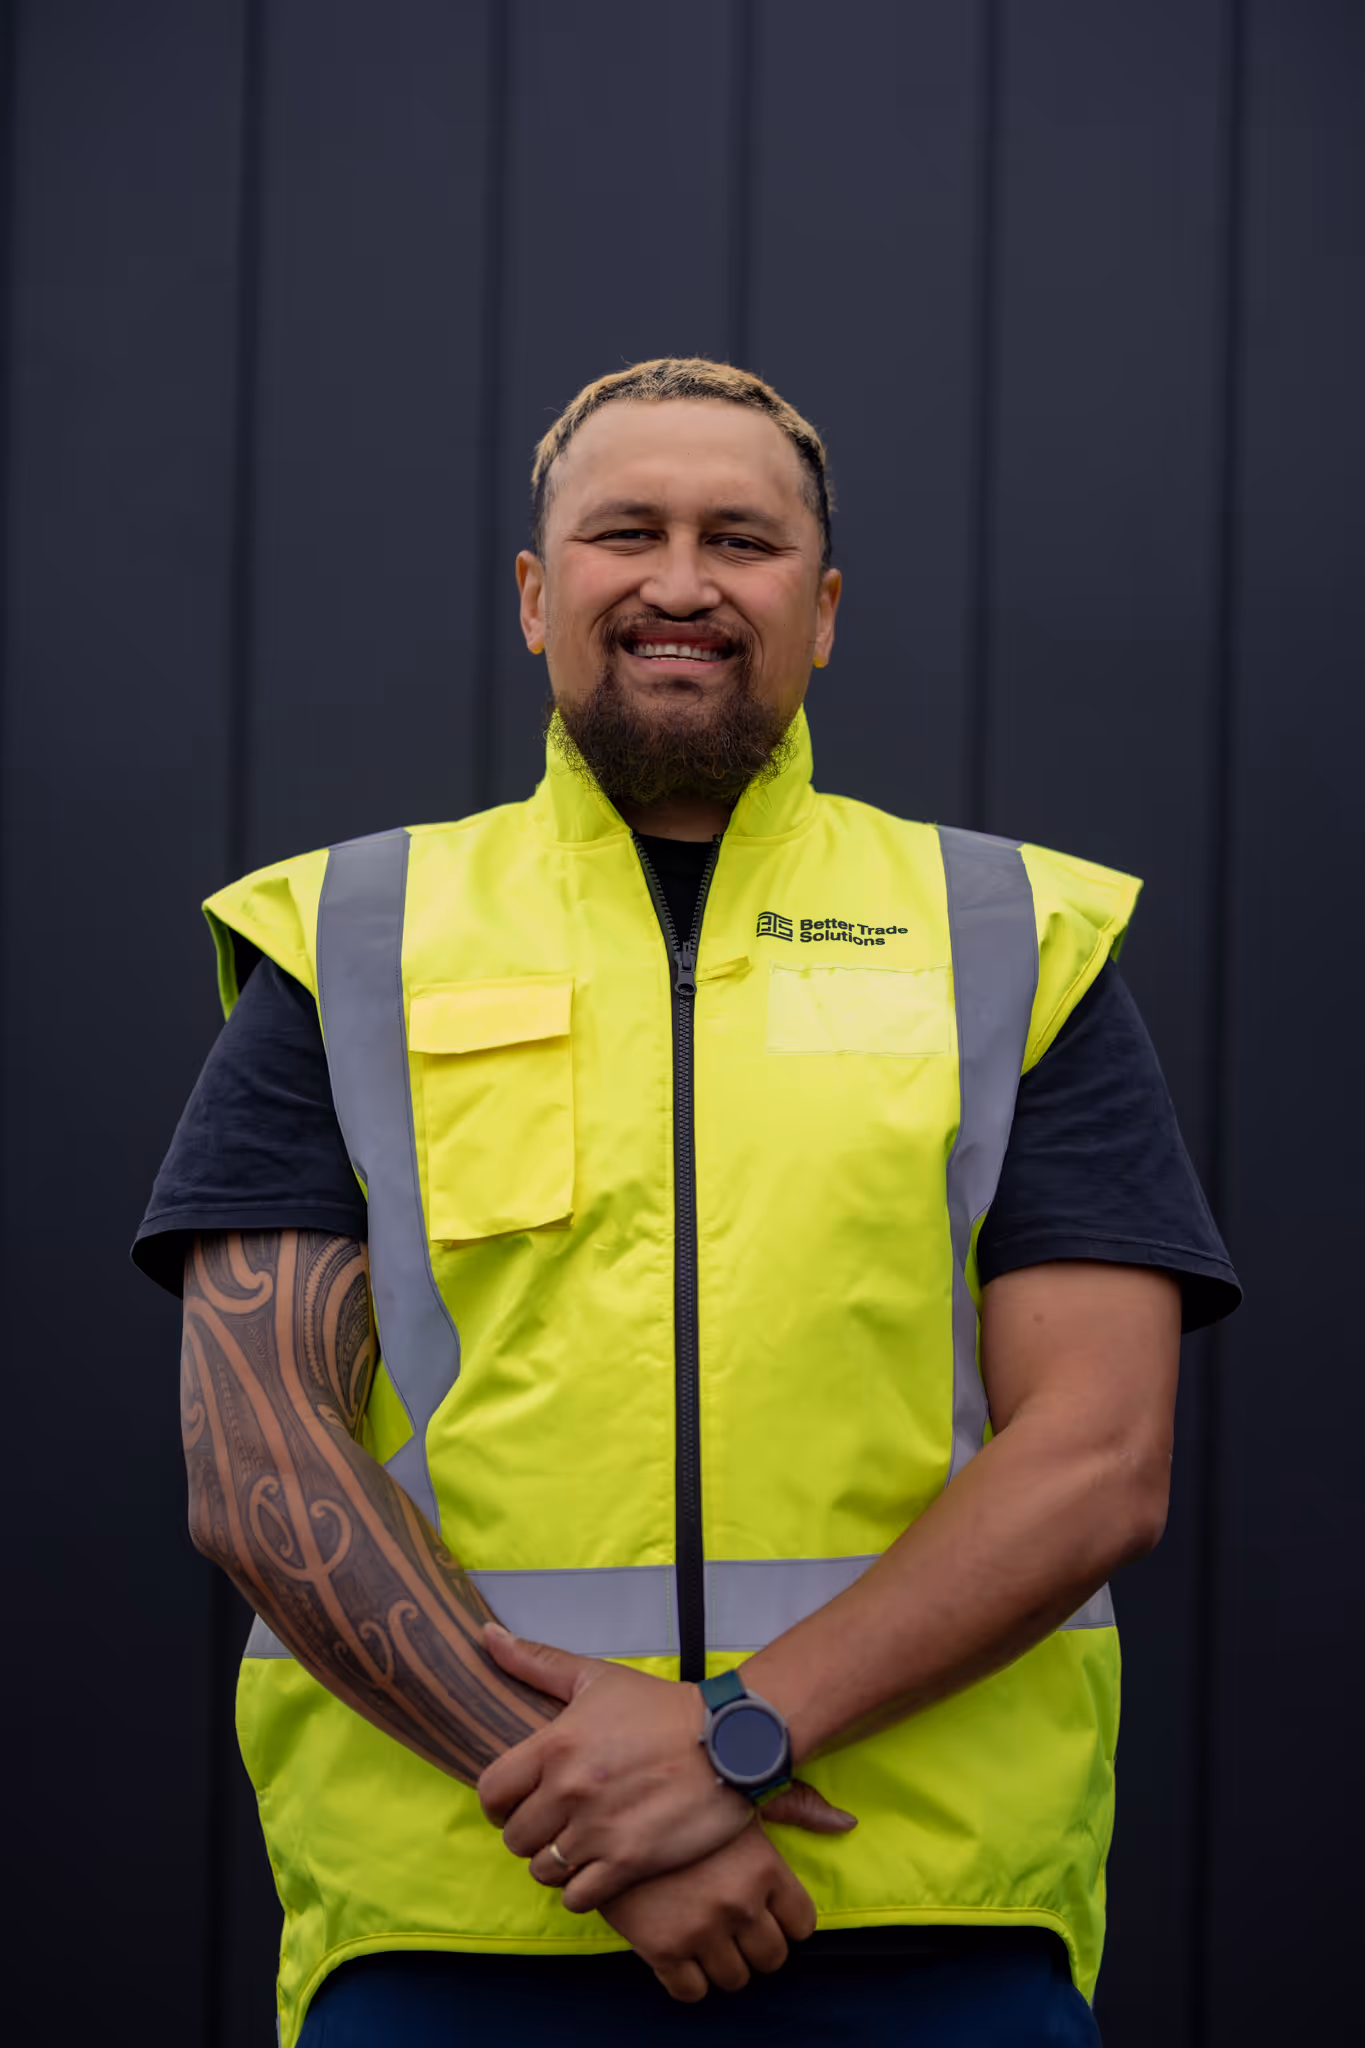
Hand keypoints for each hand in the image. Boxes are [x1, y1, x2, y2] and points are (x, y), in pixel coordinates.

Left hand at [477, 1625, 854, 1912]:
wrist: (730, 1740)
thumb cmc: (661, 1708)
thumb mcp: (597, 1677)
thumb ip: (537, 1661)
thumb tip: (486, 1635)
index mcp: (555, 1745)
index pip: (491, 1793)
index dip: (499, 1801)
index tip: (520, 1800)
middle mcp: (569, 1790)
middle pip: (515, 1838)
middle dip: (531, 1832)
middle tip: (556, 1823)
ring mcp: (598, 1829)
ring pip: (543, 1870)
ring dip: (555, 1862)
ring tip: (578, 1846)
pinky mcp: (629, 1862)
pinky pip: (576, 1897)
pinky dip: (581, 1889)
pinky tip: (598, 1869)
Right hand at [602, 1817, 816, 2001]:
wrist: (610, 1806)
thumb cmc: (682, 1797)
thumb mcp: (740, 1796)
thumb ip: (795, 1806)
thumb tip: (847, 1821)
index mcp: (765, 1866)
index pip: (802, 1924)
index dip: (785, 1918)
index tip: (765, 1908)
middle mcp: (739, 1903)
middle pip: (771, 1958)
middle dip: (756, 1944)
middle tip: (733, 1922)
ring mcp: (701, 1930)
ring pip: (734, 1979)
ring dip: (723, 1961)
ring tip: (705, 1932)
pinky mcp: (661, 1949)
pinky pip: (691, 1992)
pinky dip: (688, 1978)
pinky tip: (680, 1948)